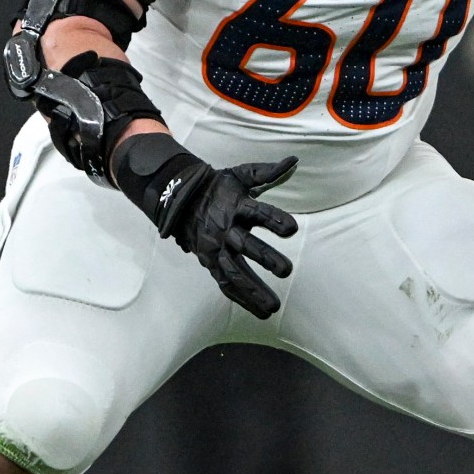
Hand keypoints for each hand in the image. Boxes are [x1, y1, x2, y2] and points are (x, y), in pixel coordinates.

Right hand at [113, 136, 299, 316]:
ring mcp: (216, 249)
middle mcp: (225, 230)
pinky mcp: (210, 262)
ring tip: (274, 307)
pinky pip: (225, 284)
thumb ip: (267, 172)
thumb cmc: (218, 187)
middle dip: (266, 258)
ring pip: (234, 272)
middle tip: (286, 270)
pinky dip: (241, 299)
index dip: (274, 220)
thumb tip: (293, 160)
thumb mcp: (241, 175)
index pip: (258, 213)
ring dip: (254, 290)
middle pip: (246, 246)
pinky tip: (259, 312)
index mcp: (236, 206)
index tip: (291, 229)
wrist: (179, 198)